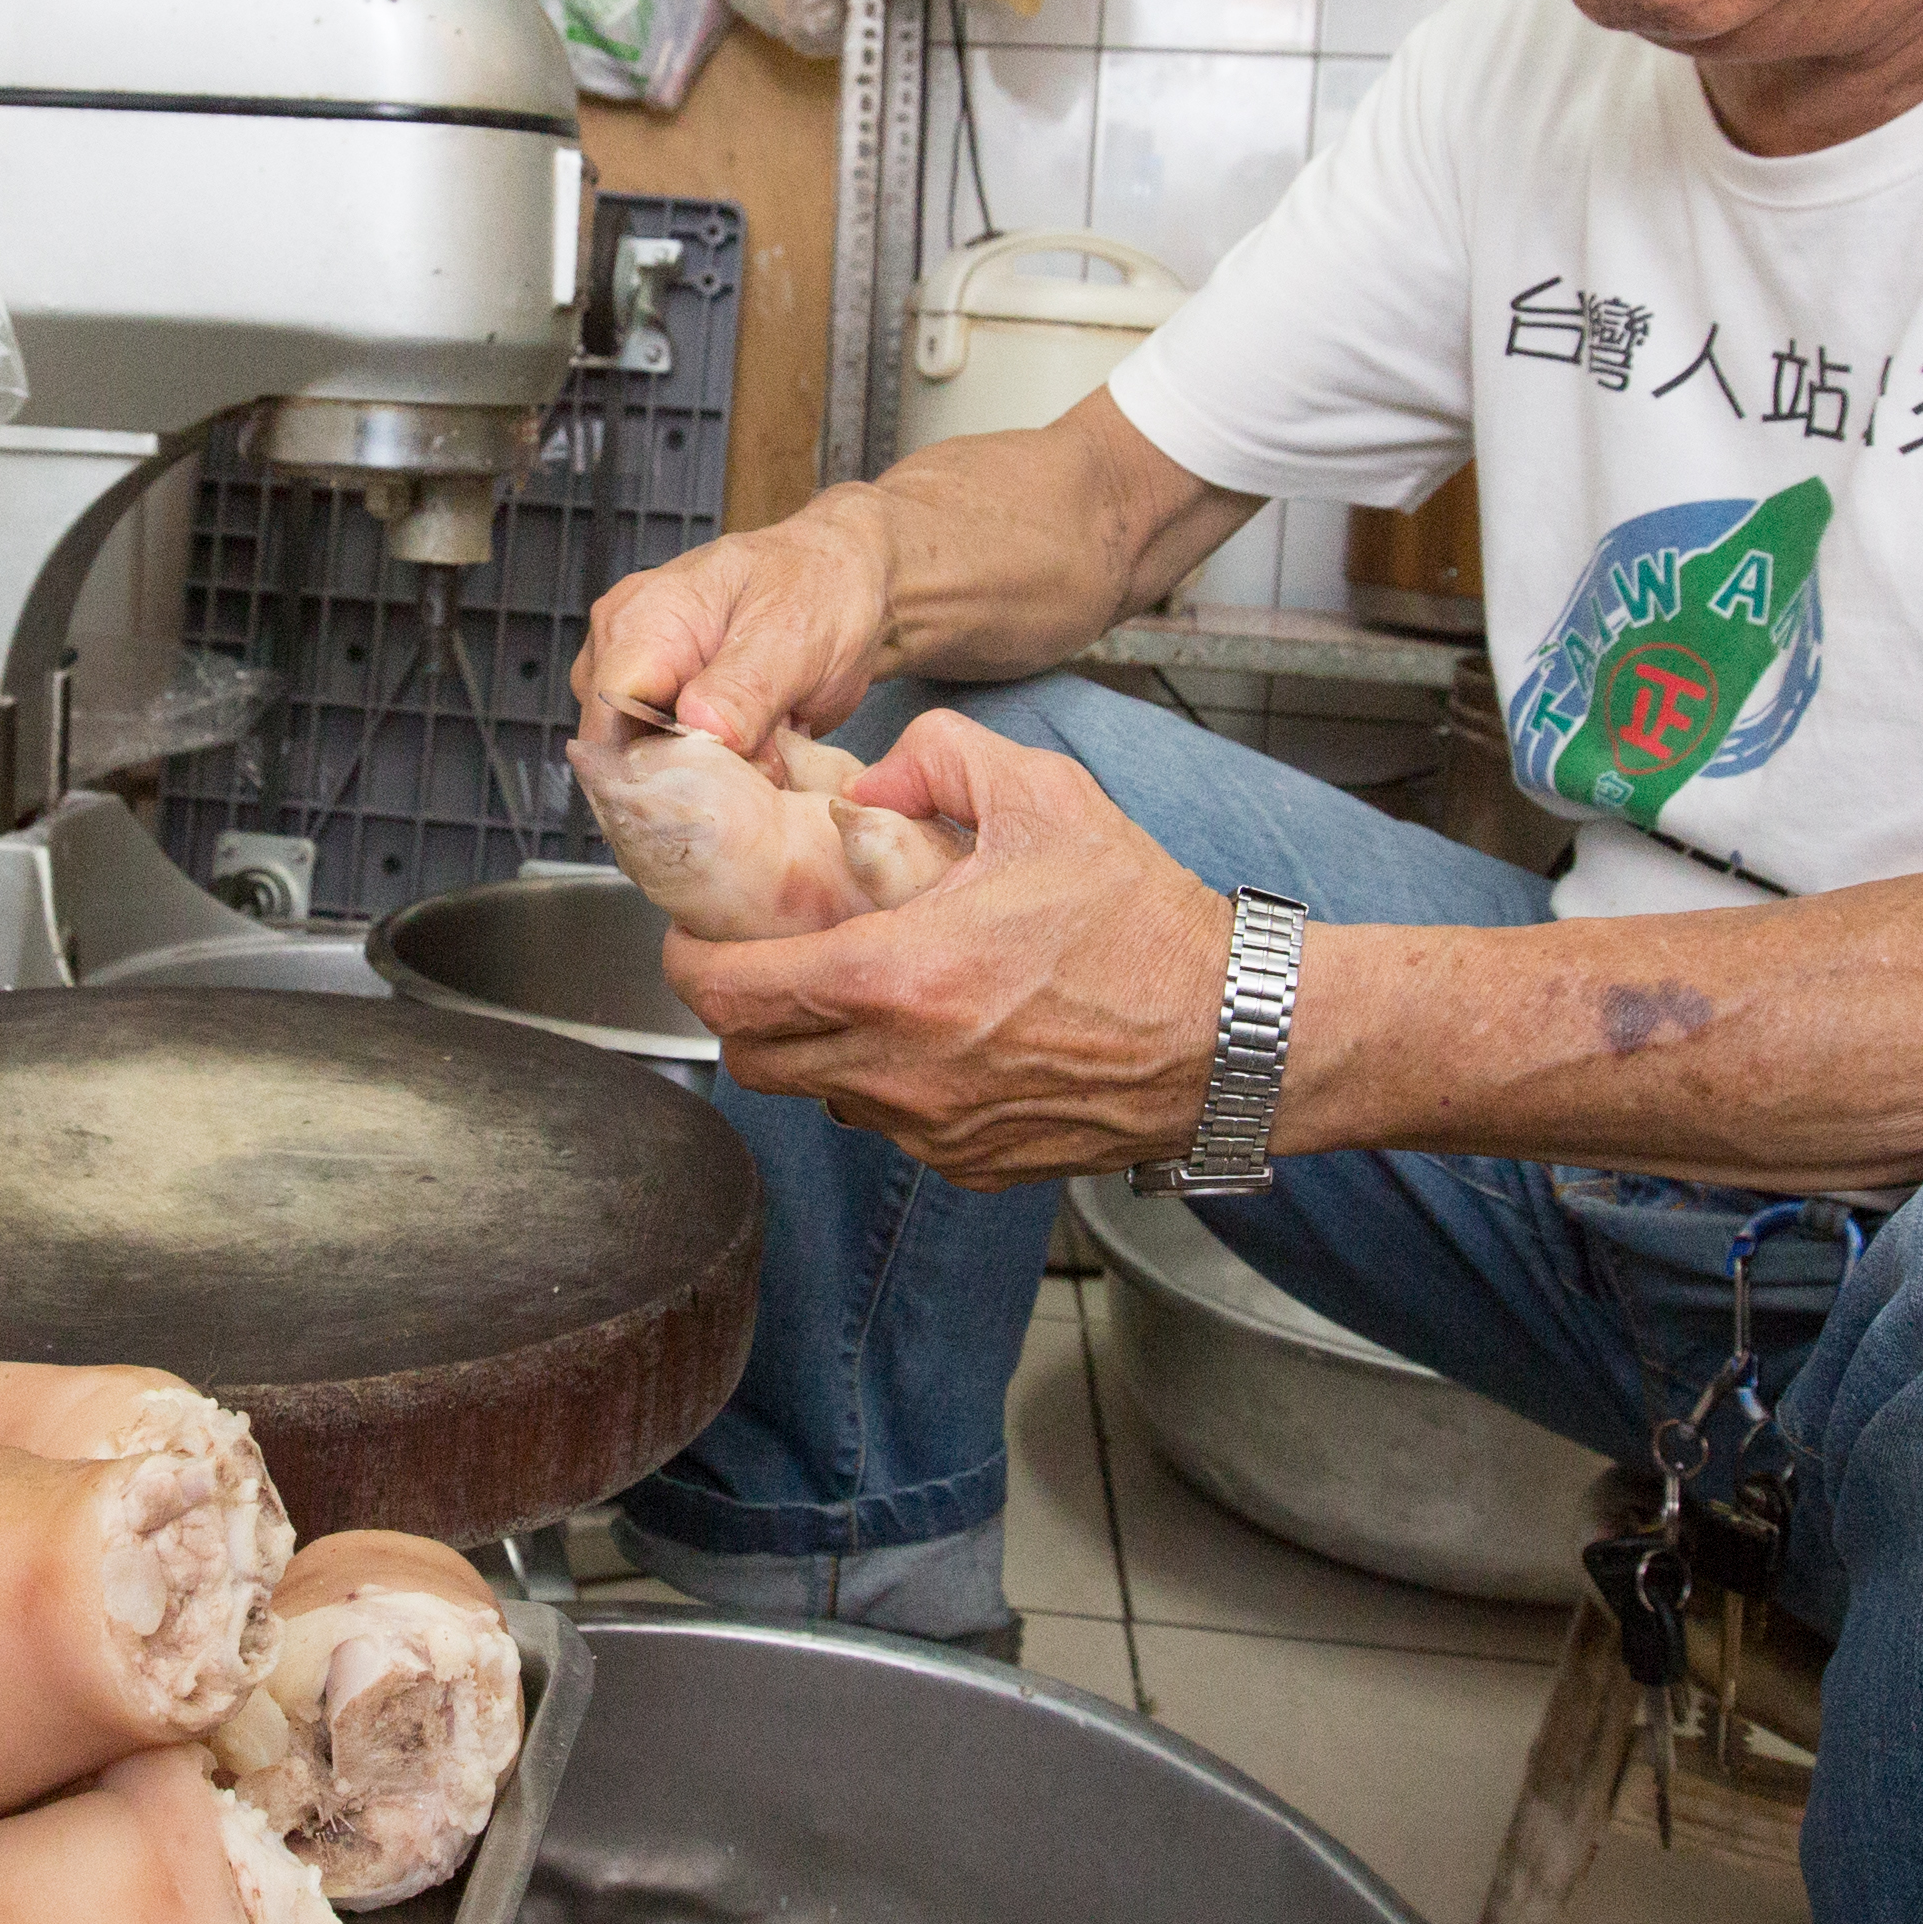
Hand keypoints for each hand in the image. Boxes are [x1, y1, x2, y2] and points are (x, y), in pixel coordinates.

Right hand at [574, 502, 896, 760]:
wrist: (843, 583)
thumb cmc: (818, 588)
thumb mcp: (793, 634)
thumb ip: (746, 686)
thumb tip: (701, 731)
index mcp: (644, 618)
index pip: (610, 711)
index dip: (651, 762)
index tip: (716, 788)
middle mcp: (624, 650)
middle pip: (619, 746)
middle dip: (686, 777)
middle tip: (761, 768)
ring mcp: (641, 684)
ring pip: (646, 764)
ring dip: (707, 780)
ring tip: (768, 753)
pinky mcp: (663, 713)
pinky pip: (672, 765)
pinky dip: (718, 776)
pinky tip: (760, 754)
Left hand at [659, 710, 1237, 1185]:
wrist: (1231, 1037)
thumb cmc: (1145, 924)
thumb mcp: (1045, 797)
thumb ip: (938, 758)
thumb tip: (870, 781)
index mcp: (897, 979)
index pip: (731, 992)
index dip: (691, 961)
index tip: (699, 935)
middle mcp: (900, 1070)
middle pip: (752, 1058)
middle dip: (740, 1007)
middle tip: (765, 958)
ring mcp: (934, 1130)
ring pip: (819, 1096)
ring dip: (815, 1047)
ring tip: (860, 988)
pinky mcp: (972, 1165)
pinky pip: (892, 1126)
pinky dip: (886, 1083)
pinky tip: (934, 1031)